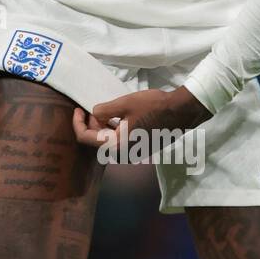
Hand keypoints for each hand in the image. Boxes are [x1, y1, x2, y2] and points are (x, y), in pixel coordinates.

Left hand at [72, 85, 211, 149]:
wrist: (181, 112)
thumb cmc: (153, 107)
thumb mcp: (124, 103)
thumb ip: (103, 110)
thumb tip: (94, 114)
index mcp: (116, 146)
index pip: (86, 138)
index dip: (77, 123)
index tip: (78, 109)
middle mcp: (122, 155)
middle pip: (96, 141)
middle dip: (92, 124)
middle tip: (95, 107)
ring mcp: (132, 154)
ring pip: (108, 141)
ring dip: (103, 127)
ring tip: (107, 110)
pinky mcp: (140, 150)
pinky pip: (120, 141)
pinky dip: (115, 130)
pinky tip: (120, 117)